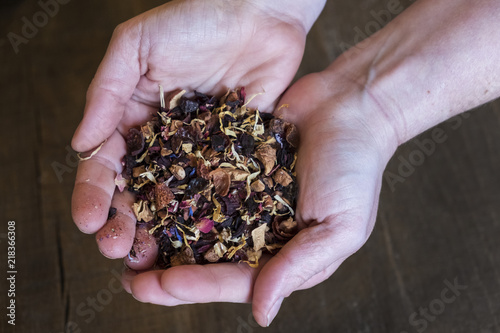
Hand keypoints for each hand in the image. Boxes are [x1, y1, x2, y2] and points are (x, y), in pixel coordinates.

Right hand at [72, 0, 322, 254]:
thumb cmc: (194, 19)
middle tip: (117, 250)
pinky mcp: (235, 154)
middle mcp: (164, 142)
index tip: (87, 220)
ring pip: (176, 199)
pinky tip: (200, 239)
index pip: (106, 163)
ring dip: (161, 230)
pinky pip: (219, 188)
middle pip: (138, 190)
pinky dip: (208, 215)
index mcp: (133, 117)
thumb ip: (106, 91)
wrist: (258, 13)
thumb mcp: (137, 45)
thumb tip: (79, 141)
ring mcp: (200, 152)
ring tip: (150, 257)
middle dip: (124, 222)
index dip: (93, 193)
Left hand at [122, 69, 397, 325]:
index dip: (196, 285)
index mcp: (283, 252)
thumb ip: (298, 267)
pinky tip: (142, 196)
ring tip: (124, 244)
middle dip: (167, 272)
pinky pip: (198, 181)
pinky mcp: (230, 165)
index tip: (158, 285)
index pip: (235, 279)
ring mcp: (241, 196)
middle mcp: (257, 229)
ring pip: (194, 223)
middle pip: (206, 259)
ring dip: (161, 237)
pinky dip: (172, 191)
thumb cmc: (357, 169)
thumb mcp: (340, 228)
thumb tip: (261, 313)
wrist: (352, 106)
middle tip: (128, 281)